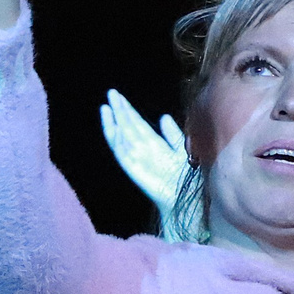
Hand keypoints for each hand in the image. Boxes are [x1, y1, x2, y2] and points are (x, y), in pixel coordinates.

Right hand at [99, 91, 194, 235]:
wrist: (186, 199)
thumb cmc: (186, 177)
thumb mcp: (182, 150)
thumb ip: (172, 135)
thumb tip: (163, 117)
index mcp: (154, 145)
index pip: (137, 123)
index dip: (129, 110)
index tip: (120, 96)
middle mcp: (143, 150)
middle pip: (128, 126)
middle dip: (120, 110)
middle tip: (111, 93)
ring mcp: (137, 159)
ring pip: (122, 137)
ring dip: (114, 122)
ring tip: (106, 107)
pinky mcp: (134, 169)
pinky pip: (122, 153)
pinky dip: (116, 140)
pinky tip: (112, 127)